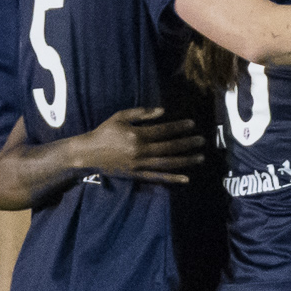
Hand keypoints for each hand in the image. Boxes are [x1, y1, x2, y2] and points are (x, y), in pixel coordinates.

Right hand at [78, 107, 204, 184]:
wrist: (88, 153)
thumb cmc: (105, 132)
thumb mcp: (120, 117)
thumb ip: (141, 113)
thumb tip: (163, 111)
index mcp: (136, 135)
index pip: (163, 131)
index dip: (179, 127)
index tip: (192, 124)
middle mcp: (140, 151)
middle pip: (169, 147)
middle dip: (187, 144)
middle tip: (202, 140)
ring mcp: (139, 165)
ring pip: (167, 163)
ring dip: (185, 161)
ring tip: (200, 157)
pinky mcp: (137, 175)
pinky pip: (158, 177)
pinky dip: (172, 178)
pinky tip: (186, 178)